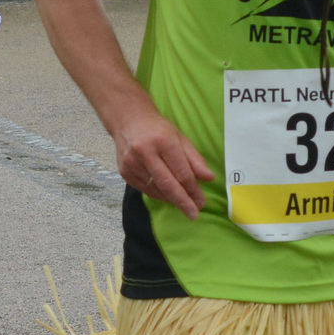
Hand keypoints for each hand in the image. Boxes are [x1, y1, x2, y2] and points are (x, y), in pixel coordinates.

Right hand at [113, 103, 213, 219]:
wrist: (128, 121)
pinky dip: (159, 195)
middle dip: (182, 201)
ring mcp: (132, 163)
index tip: (201, 202)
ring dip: (171, 199)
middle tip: (193, 214)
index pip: (181, 171)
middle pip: (167, 184)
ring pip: (156, 189)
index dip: (193, 189)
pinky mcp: (124, 172)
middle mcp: (145, 152)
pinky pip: (145, 190)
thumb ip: (195, 159)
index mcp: (163, 141)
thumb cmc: (158, 130)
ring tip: (183, 203)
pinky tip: (167, 196)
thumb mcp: (180, 139)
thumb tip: (209, 178)